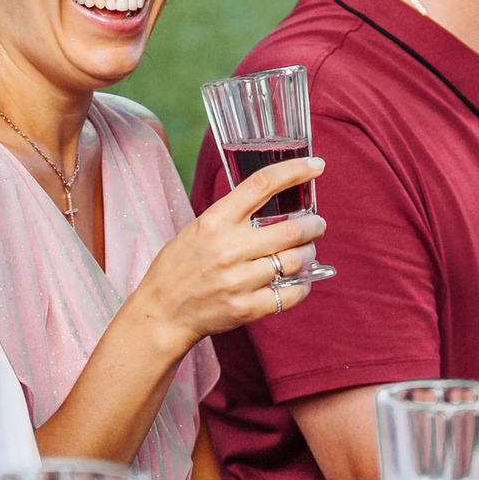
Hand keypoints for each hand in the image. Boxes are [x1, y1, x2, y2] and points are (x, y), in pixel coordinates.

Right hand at [133, 156, 327, 342]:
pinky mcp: (247, 308)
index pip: (262, 184)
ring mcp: (239, 280)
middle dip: (314, 224)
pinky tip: (299, 281)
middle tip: (317, 224)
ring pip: (295, 261)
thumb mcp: (197, 230)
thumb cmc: (177, 269)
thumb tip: (268, 203)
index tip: (315, 165)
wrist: (161, 314)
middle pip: (291, 228)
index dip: (294, 170)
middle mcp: (230, 248)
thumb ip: (230, 217)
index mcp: (215, 221)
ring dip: (308, 254)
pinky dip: (302, 286)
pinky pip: (291, 294)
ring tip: (305, 252)